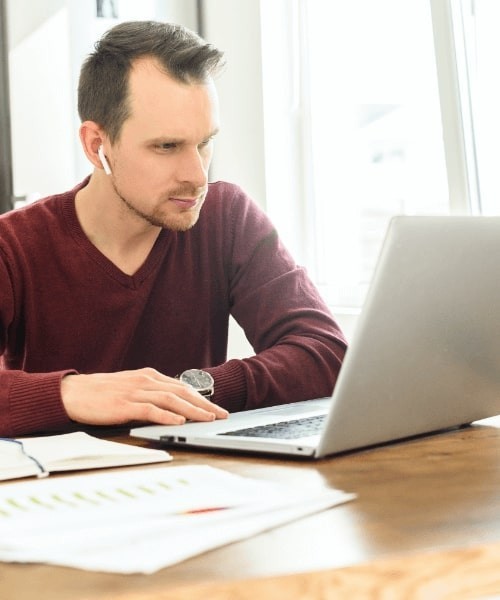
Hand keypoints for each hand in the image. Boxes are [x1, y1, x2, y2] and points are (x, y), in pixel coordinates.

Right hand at [60, 367, 228, 425]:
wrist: (73, 392)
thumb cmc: (102, 392)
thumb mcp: (131, 387)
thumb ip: (151, 393)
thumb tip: (172, 406)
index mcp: (149, 376)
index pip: (182, 387)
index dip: (201, 398)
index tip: (216, 408)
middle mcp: (146, 380)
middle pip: (182, 392)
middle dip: (204, 404)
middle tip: (221, 415)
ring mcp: (136, 391)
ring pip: (171, 400)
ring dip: (192, 410)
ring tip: (208, 419)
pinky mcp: (125, 404)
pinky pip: (150, 410)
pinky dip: (167, 416)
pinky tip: (179, 422)